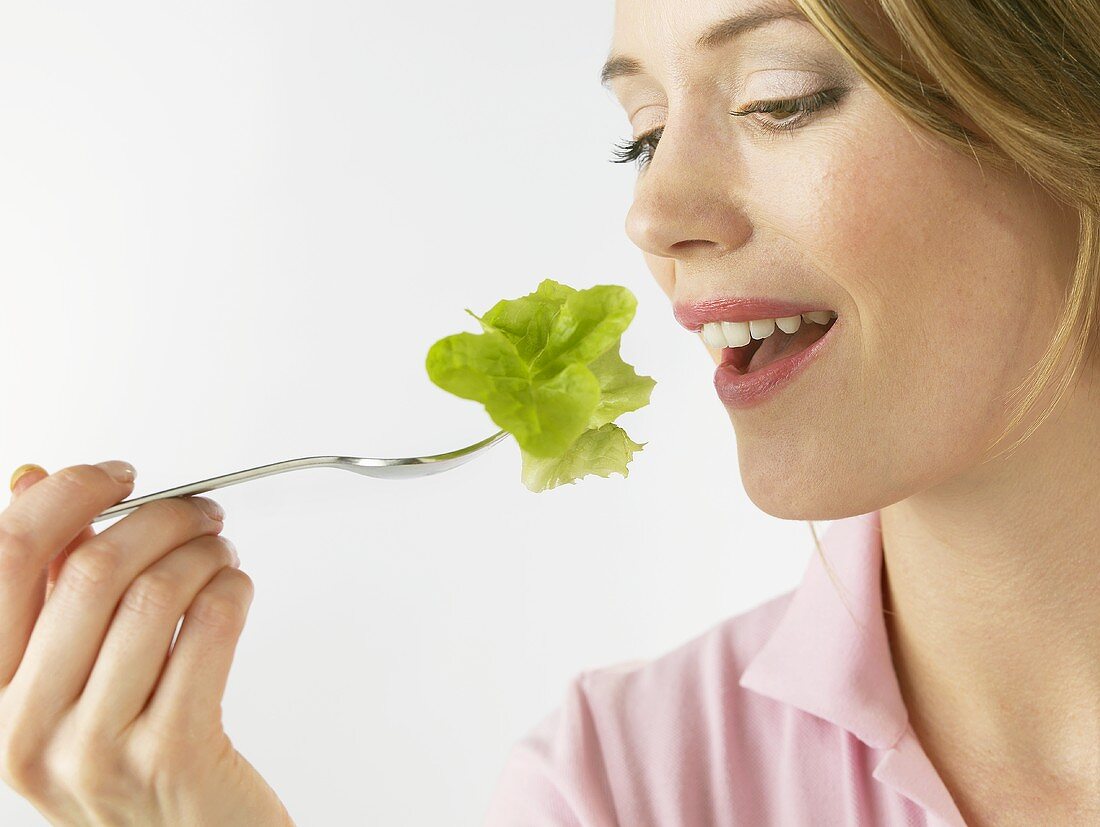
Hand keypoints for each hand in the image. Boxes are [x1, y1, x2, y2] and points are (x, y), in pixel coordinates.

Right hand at [0, 461, 293, 825]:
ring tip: (221, 557)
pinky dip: (233, 591)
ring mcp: (95, 748)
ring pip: (155, 594)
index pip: (6, 559)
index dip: (66, 495)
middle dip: (161, 518)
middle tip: (199, 515)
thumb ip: (50, 587)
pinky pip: (208, 630)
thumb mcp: (68, 677)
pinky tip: (235, 592)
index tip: (115, 475)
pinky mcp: (171, 755)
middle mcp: (25, 727)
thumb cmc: (134, 758)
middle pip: (92, 568)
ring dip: (205, 554)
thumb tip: (32, 480)